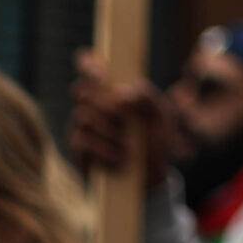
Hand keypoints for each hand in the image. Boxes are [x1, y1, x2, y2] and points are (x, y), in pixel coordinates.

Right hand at [71, 47, 168, 187]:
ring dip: (109, 130)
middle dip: (104, 103)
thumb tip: (122, 92)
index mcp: (113, 90)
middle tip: (124, 116)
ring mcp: (84, 128)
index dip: (89, 65)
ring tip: (129, 145)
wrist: (154, 176)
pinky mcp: (79, 151)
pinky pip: (81, 141)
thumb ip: (148, 97)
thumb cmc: (157, 139)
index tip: (102, 73)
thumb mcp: (163, 116)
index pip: (89, 67)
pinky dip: (103, 149)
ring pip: (82, 116)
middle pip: (81, 90)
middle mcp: (94, 106)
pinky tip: (119, 158)